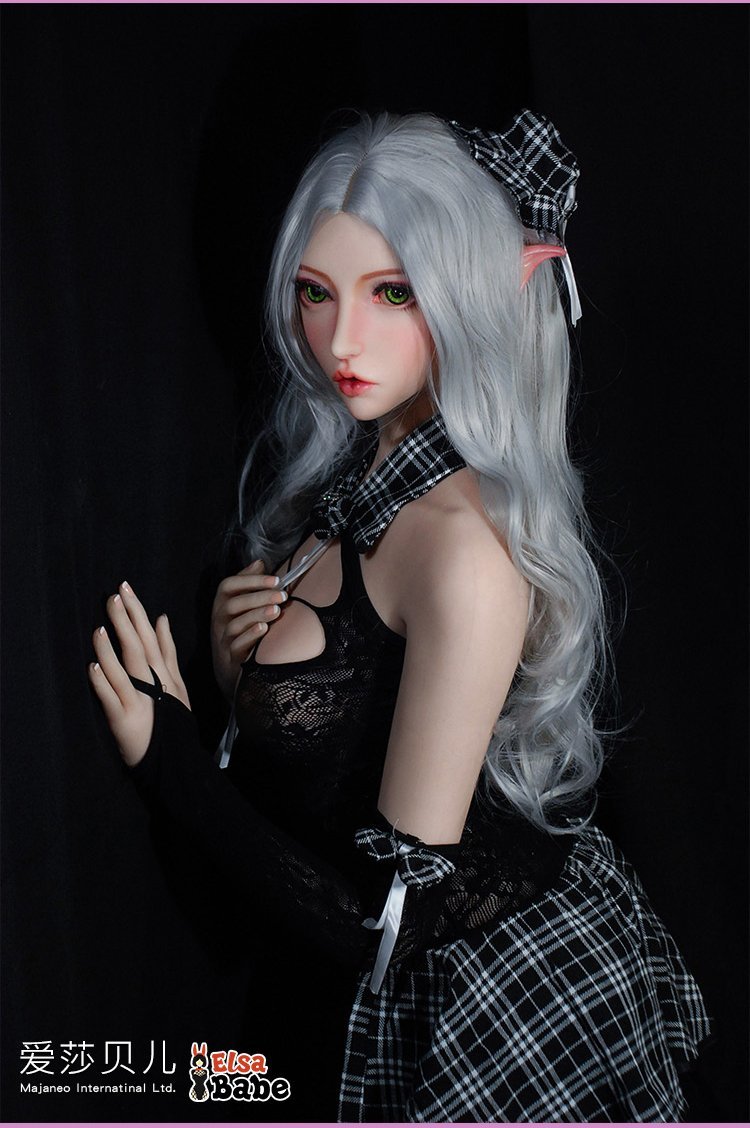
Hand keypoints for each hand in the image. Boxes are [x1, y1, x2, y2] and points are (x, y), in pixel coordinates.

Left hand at [89, 581, 190, 766]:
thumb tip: (161, 618)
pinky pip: (112, 698)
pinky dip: (103, 682)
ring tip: (100, 629)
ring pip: (125, 671)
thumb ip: (168, 650)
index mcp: (164, 672)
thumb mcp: (176, 682)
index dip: (137, 612)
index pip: (150, 636)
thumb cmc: (171, 717)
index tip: (125, 589)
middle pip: (138, 648)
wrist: (173, 758)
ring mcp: (139, 701)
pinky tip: (93, 666)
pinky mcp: (124, 720)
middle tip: (114, 596)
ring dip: (111, 650)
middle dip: (126, 621)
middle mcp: (153, 683)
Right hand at [210, 560, 286, 699]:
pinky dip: (250, 636)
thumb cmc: (238, 630)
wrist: (228, 668)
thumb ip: (248, 584)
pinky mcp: (229, 658)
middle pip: (232, 604)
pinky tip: (264, 629)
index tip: (275, 579)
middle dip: (258, 597)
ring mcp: (222, 639)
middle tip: (282, 595)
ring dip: (256, 615)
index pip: (228, 585)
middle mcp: (218, 619)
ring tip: (276, 610)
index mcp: (221, 603)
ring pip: (235, 625)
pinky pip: (236, 646)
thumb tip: (260, 562)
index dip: (250, 580)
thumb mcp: (240, 606)